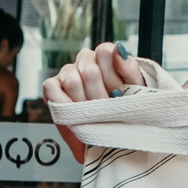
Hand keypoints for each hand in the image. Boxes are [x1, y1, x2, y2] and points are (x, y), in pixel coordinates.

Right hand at [42, 42, 144, 162]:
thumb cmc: (125, 111)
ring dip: (84, 104)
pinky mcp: (52, 87)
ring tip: (93, 114)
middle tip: (107, 108)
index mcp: (106, 57)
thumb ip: (129, 68)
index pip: (104, 51)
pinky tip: (75, 113)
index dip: (112, 78)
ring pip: (72, 81)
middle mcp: (85, 61)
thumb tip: (118, 49)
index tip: (118, 94)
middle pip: (89, 71)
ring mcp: (67, 73)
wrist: (110, 137)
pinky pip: (51, 88)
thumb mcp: (136, 91)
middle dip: (100, 96)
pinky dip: (63, 103)